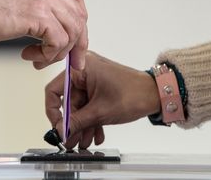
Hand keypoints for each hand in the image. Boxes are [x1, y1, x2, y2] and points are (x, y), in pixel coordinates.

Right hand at [0, 0, 87, 69]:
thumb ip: (38, 4)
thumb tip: (55, 30)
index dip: (79, 22)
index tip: (75, 42)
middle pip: (79, 15)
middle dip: (77, 43)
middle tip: (69, 61)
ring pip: (72, 30)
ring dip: (58, 52)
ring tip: (39, 59)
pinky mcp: (36, 14)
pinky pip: (58, 40)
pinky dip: (48, 54)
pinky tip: (31, 55)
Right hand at [45, 51, 160, 148]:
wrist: (156, 94)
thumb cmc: (134, 93)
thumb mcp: (100, 112)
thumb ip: (77, 122)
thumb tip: (61, 131)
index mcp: (81, 68)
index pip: (54, 90)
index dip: (53, 111)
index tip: (58, 127)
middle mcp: (85, 71)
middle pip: (69, 101)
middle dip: (73, 124)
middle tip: (71, 140)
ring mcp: (93, 79)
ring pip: (80, 106)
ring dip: (83, 125)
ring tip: (85, 141)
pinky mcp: (100, 87)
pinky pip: (90, 104)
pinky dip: (92, 119)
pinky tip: (96, 134)